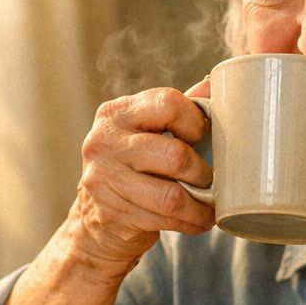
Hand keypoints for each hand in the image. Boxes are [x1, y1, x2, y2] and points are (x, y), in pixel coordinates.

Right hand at [69, 82, 215, 273]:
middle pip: (175, 155)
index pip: (168, 103)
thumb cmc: (130, 169)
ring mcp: (104, 179)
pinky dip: (191, 222)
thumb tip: (213, 83)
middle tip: (210, 180)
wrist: (92, 222)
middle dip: (202, 172)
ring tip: (210, 206)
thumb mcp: (146, 132)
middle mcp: (104, 142)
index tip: (202, 137)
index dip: (195, 122)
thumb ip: (178, 109)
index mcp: (116, 113)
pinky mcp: (112, 213)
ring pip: (173, 195)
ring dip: (201, 205)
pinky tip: (197, 220)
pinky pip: (166, 219)